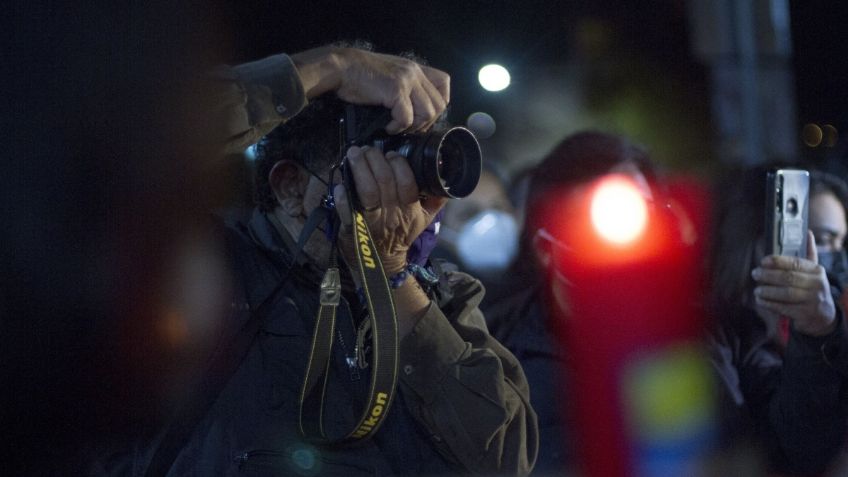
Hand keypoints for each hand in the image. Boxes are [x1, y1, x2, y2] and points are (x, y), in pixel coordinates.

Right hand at [291, 46, 449, 133]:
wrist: (341, 68)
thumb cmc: (360, 75)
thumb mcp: (390, 75)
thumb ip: (406, 87)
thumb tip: (416, 111)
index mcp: (415, 68)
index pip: (444, 84)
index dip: (439, 103)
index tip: (423, 114)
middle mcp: (415, 72)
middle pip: (439, 104)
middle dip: (427, 122)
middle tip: (409, 127)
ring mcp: (407, 80)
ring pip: (428, 113)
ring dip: (414, 126)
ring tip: (398, 127)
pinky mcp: (396, 90)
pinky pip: (407, 118)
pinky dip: (398, 127)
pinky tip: (388, 126)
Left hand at [334, 146, 446, 275]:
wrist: (383, 263)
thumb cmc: (402, 234)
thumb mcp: (424, 219)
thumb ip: (435, 199)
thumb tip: (444, 176)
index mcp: (410, 211)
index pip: (407, 183)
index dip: (399, 164)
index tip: (391, 154)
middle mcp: (392, 215)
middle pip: (384, 181)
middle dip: (375, 159)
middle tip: (368, 148)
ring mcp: (371, 221)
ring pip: (367, 190)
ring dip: (359, 168)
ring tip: (354, 153)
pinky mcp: (353, 227)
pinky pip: (347, 207)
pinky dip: (342, 193)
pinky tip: (341, 180)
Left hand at [752, 231, 836, 335]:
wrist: (823, 317)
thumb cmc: (812, 290)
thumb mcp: (813, 272)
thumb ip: (809, 253)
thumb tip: (807, 232)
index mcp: (817, 271)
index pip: (796, 263)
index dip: (777, 261)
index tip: (763, 261)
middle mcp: (817, 285)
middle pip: (788, 278)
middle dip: (768, 275)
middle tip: (755, 274)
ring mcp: (813, 300)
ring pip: (785, 293)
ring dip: (767, 291)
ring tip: (757, 290)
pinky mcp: (806, 314)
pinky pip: (784, 307)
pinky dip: (769, 303)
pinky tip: (761, 300)